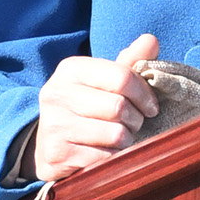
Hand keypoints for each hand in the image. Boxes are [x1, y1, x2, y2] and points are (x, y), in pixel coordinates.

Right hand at [34, 34, 161, 183]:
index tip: (150, 106)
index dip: (145, 94)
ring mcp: (55, 125)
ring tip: (120, 137)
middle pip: (119, 107)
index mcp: (71, 69)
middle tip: (134, 124)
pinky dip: (113, 158)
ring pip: (115, 135)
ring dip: (127, 140)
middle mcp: (57, 93)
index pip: (122, 76)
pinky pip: (104, 158)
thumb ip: (128, 62)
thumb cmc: (85, 107)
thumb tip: (151, 40)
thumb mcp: (102, 80)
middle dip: (136, 119)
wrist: (48, 144)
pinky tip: (106, 152)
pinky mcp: (57, 154)